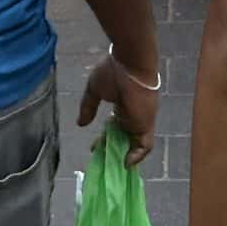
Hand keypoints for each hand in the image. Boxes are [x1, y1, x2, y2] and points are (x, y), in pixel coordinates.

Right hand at [78, 51, 158, 165]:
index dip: (105, 136)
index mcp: (122, 103)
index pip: (115, 125)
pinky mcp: (146, 125)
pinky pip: (145, 146)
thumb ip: (88, 107)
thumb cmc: (113, 71)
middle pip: (123, 136)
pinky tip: (125, 162)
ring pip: (133, 142)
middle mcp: (133, 113)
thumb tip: (80, 124)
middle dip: (112, 148)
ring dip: (122, 153)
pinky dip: (137, 156)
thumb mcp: (95, 89)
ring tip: (110, 162)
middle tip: (100, 155)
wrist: (131, 63)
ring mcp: (140, 120)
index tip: (95, 144)